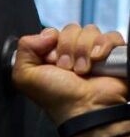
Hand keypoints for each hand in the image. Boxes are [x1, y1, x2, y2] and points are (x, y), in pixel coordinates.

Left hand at [12, 23, 127, 124]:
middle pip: (70, 29)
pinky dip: (103, 46)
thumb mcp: (24, 76)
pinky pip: (110, 35)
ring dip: (83, 51)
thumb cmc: (56, 97)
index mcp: (50, 56)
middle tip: (67, 69)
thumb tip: (46, 33)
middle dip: (67, 49)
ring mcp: (92, 51)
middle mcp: (71, 52)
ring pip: (89, 31)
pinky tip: (98, 60)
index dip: (50, 44)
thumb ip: (23, 49)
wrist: (84, 107)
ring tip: (82, 71)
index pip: (51, 32)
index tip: (51, 62)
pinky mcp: (113, 52)